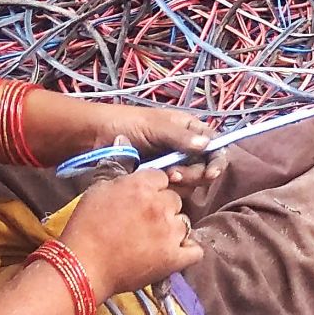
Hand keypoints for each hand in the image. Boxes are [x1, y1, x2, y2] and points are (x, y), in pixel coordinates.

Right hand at [59, 169, 201, 297]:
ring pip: (184, 222)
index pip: (161, 177)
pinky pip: (195, 250)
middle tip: (144, 221)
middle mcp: (161, 205)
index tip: (141, 199)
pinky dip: (188, 250)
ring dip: (173, 228)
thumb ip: (116, 164)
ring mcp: (170, 233)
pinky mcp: (175, 258)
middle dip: (163, 207)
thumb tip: (123, 138)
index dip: (152, 188)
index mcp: (142, 185)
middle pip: (175, 199)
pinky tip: (175, 251)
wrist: (84, 265)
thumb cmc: (86, 226)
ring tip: (152, 239)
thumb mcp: (98, 188)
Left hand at [82, 104, 226, 188]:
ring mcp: (173, 165)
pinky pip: (173, 190)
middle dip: (193, 174)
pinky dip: (168, 190)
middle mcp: (185, 148)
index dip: (217, 161)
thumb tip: (207, 145)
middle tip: (175, 174)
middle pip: (204, 168)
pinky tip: (155, 184)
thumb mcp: (155, 127)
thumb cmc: (127, 123)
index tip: (210, 174)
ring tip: (163, 177)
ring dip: (180, 183)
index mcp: (189, 130)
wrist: (96, 137)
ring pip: (190, 182)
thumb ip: (180, 137)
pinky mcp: (159, 181)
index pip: (215, 146)